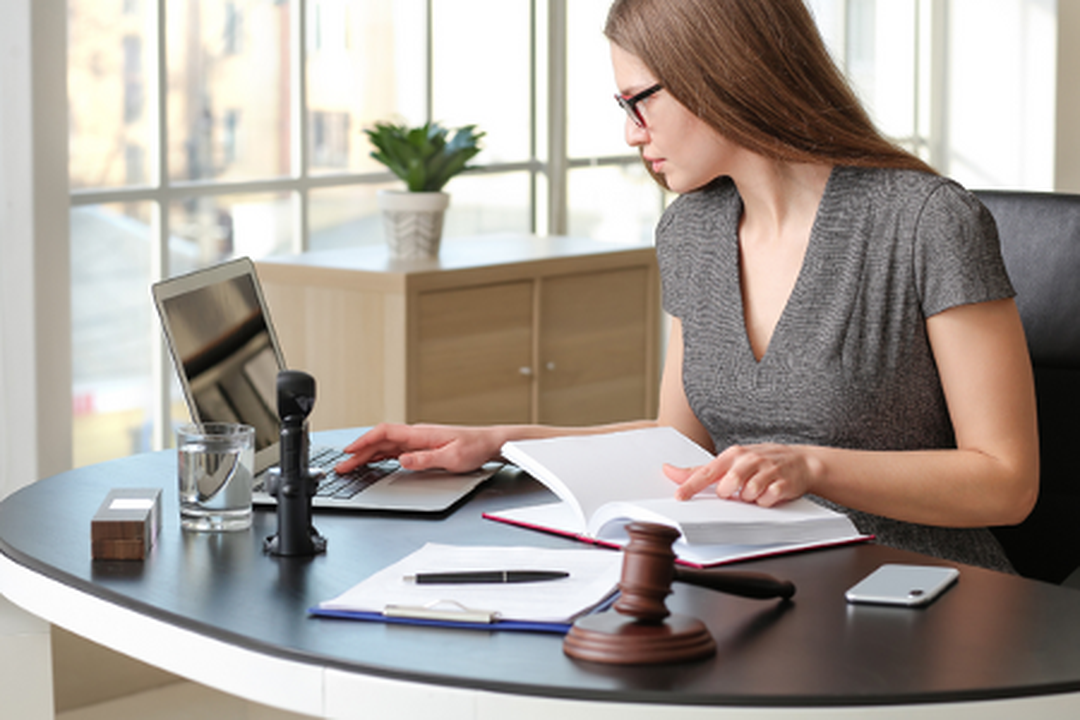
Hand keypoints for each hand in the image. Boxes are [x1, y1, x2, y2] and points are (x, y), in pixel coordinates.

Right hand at [334, 423, 502, 474]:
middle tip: (342, 466)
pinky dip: (380, 456)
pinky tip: (372, 463)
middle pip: (380, 440)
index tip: (349, 451)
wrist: (489, 443)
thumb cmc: (475, 447)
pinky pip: (394, 450)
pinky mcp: (421, 447)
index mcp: (420, 433)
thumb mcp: (452, 457)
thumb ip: (426, 459)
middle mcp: (416, 435)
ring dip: (367, 455)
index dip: (364, 440)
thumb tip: (402, 460)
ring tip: (350, 466)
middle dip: (359, 452)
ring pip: (385, 445)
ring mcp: (418, 440)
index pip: (385, 432)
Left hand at [664, 443, 820, 506]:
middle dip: (730, 494)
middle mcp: (748, 460)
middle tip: (738, 491)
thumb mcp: (731, 462)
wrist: (802, 461)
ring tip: (756, 491)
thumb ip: (700, 470)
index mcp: (732, 455)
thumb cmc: (760, 463)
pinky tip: (770, 493)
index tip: (678, 497)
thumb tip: (669, 470)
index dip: (691, 485)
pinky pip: (767, 500)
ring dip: (749, 498)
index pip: (706, 472)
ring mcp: (767, 471)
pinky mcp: (783, 483)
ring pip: (748, 494)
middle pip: (727, 486)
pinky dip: (766, 501)